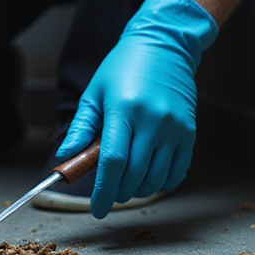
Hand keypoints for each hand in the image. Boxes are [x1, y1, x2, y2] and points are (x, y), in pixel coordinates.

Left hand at [57, 0, 218, 217]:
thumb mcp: (95, 93)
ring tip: (126, 183)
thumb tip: (66, 158)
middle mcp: (152, 120)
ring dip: (138, 190)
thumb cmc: (123, 67)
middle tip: (108, 193)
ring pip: (155, 177)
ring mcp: (173, 127)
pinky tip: (148, 178)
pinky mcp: (189, 132)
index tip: (96, 209)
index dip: (102, 191)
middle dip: (118, 192)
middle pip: (133, 174)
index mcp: (123, 109)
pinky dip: (161, 183)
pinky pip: (176, 171)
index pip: (112, 162)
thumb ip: (81, 128)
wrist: (164, 45)